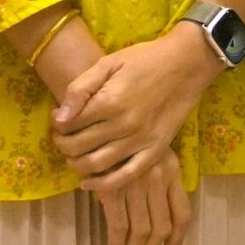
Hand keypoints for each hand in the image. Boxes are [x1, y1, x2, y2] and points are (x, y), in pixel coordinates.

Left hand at [53, 23, 218, 188]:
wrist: (186, 63)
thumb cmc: (145, 59)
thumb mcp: (108, 63)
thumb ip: (80, 88)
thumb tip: (59, 117)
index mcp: (109, 102)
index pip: (68, 125)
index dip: (57, 125)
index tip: (58, 121)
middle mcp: (123, 125)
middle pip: (78, 147)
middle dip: (62, 145)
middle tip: (62, 139)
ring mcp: (140, 140)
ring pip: (96, 164)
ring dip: (76, 164)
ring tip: (73, 155)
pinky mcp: (155, 149)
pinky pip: (126, 175)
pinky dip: (104, 185)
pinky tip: (89, 183)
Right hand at [92, 147, 192, 244]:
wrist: (97, 121)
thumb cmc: (121, 139)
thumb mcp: (149, 155)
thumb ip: (157, 183)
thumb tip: (153, 223)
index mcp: (173, 170)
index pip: (182, 214)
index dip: (177, 240)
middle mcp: (160, 178)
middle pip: (161, 227)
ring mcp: (137, 184)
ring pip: (142, 231)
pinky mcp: (114, 190)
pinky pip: (119, 228)